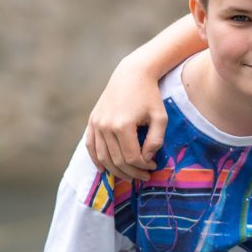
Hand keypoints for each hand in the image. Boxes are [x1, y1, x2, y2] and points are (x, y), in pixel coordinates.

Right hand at [85, 64, 167, 180]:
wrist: (131, 75)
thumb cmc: (150, 96)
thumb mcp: (160, 117)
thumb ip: (156, 140)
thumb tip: (146, 159)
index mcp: (123, 125)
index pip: (131, 158)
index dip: (143, 167)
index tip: (153, 167)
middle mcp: (105, 125)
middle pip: (116, 160)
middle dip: (132, 173)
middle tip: (144, 177)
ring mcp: (96, 123)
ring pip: (102, 157)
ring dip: (116, 171)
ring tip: (130, 176)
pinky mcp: (92, 121)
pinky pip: (90, 146)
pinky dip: (96, 160)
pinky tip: (104, 170)